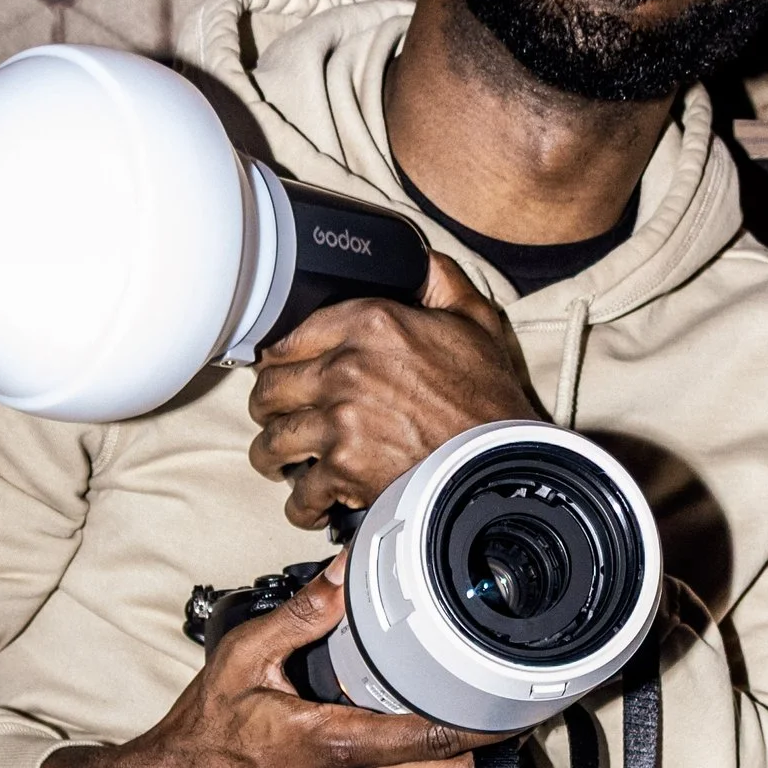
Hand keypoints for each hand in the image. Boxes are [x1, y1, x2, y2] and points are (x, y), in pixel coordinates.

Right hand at [38, 558, 499, 767]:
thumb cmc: (200, 737)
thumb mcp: (241, 660)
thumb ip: (299, 616)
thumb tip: (344, 574)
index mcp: (333, 744)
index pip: (430, 739)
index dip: (483, 725)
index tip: (514, 704)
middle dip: (491, 750)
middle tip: (513, 710)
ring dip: (464, 764)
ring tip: (485, 723)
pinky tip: (430, 746)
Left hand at [247, 252, 540, 529]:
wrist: (500, 462)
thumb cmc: (489, 397)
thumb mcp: (474, 321)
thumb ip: (440, 282)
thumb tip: (416, 261)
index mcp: (370, 323)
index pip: (288, 337)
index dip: (277, 360)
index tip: (278, 372)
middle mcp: (345, 368)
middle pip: (268, 389)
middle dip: (267, 408)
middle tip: (276, 417)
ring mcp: (340, 421)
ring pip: (271, 441)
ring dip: (272, 457)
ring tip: (281, 464)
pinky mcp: (344, 469)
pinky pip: (300, 493)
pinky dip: (302, 506)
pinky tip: (310, 505)